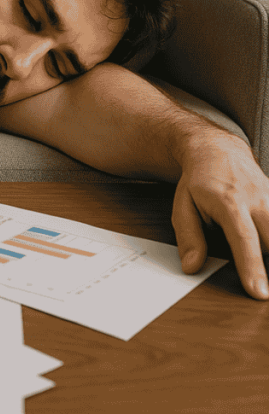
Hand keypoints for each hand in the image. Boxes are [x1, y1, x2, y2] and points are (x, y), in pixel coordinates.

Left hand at [172, 133, 268, 299]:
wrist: (218, 151)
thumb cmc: (198, 182)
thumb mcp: (182, 206)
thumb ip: (188, 237)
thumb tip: (192, 267)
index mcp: (229, 203)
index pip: (243, 240)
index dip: (252, 267)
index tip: (259, 292)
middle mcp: (257, 201)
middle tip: (265, 292)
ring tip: (265, 276)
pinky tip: (266, 249)